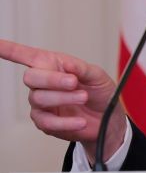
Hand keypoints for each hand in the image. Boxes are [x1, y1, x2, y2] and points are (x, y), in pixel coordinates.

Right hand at [0, 39, 125, 162]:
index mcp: (52, 65)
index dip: (8, 49)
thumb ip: (82, 69)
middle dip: (52, 80)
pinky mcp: (45, 122)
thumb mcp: (97, 76)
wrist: (108, 118)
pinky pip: (46, 122)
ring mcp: (41, 103)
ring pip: (39, 99)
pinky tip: (80, 121)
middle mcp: (42, 83)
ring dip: (64, 98)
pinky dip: (65, 122)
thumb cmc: (100, 92)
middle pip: (30, 77)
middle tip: (74, 82)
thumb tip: (68, 65)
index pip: (25, 55)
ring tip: (83, 97)